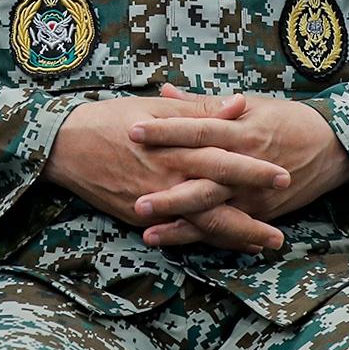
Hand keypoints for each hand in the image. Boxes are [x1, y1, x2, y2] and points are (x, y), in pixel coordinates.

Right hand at [43, 92, 290, 250]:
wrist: (65, 145)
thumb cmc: (112, 118)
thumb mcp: (157, 106)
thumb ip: (201, 110)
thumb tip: (240, 105)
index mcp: (174, 146)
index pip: (222, 159)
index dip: (253, 169)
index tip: (283, 175)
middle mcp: (166, 177)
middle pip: (216, 200)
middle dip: (251, 217)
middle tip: (280, 233)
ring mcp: (152, 201)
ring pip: (199, 223)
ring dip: (234, 236)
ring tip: (263, 245)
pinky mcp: (139, 216)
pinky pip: (176, 232)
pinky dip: (202, 240)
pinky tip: (225, 245)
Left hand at [128, 86, 348, 246]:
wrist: (334, 146)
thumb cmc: (286, 119)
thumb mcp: (249, 104)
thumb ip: (201, 103)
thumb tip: (162, 91)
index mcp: (240, 130)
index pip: (197, 130)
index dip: (165, 132)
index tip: (134, 131)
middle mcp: (245, 164)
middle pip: (202, 179)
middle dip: (168, 192)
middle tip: (134, 199)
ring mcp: (254, 193)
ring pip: (214, 211)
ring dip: (180, 225)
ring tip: (147, 231)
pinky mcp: (262, 211)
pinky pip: (230, 227)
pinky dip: (204, 237)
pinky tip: (177, 242)